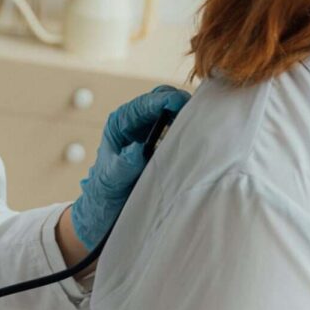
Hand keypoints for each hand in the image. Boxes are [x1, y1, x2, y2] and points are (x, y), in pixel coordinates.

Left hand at [70, 84, 190, 249]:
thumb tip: (137, 149)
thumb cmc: (104, 193)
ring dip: (189, 116)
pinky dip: (192, 131)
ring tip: (205, 127)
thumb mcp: (111, 180)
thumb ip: (122, 165)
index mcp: (120, 123)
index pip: (146, 103)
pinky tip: (202, 141)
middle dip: (182, 103)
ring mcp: (151, 132)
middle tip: (201, 115)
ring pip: (176, 113)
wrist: (106, 210)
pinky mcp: (163, 145)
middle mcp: (136, 123)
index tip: (181, 103)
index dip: (164, 100)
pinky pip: (181, 131)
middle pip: (164, 100)